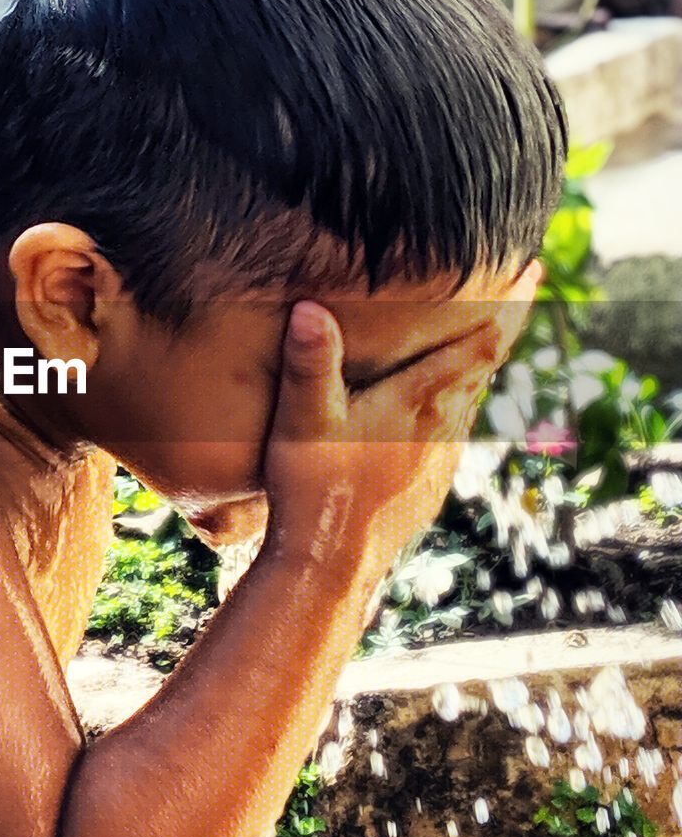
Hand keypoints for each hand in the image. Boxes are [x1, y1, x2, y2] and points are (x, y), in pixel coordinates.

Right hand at [261, 265, 539, 585]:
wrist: (330, 568)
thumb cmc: (313, 491)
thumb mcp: (302, 422)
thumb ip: (310, 364)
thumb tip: (310, 309)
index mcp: (417, 403)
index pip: (479, 345)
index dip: (509, 305)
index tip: (533, 268)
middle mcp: (441, 429)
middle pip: (485, 368)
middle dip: (504, 325)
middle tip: (525, 282)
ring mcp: (439, 462)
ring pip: (471, 403)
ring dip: (480, 368)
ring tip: (484, 340)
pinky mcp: (428, 487)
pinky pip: (454, 436)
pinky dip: (458, 408)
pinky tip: (442, 412)